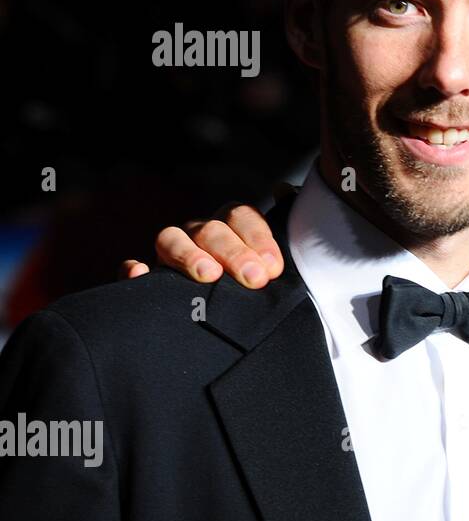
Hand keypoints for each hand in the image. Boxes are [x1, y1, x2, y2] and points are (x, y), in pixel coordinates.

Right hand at [120, 199, 285, 289]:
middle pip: (210, 230)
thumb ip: (285, 227)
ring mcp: (170, 255)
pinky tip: (140, 274)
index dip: (258, 236)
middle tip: (254, 279)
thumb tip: (284, 189)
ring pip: (170, 239)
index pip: (241, 215)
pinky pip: (131, 268)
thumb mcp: (277, 264)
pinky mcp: (146, 282)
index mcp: (231, 226)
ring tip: (209, 275)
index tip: (274, 268)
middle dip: (234, 253)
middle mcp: (199, 235)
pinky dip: (133, 269)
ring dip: (189, 255)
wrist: (233, 331)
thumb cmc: (259, 289)